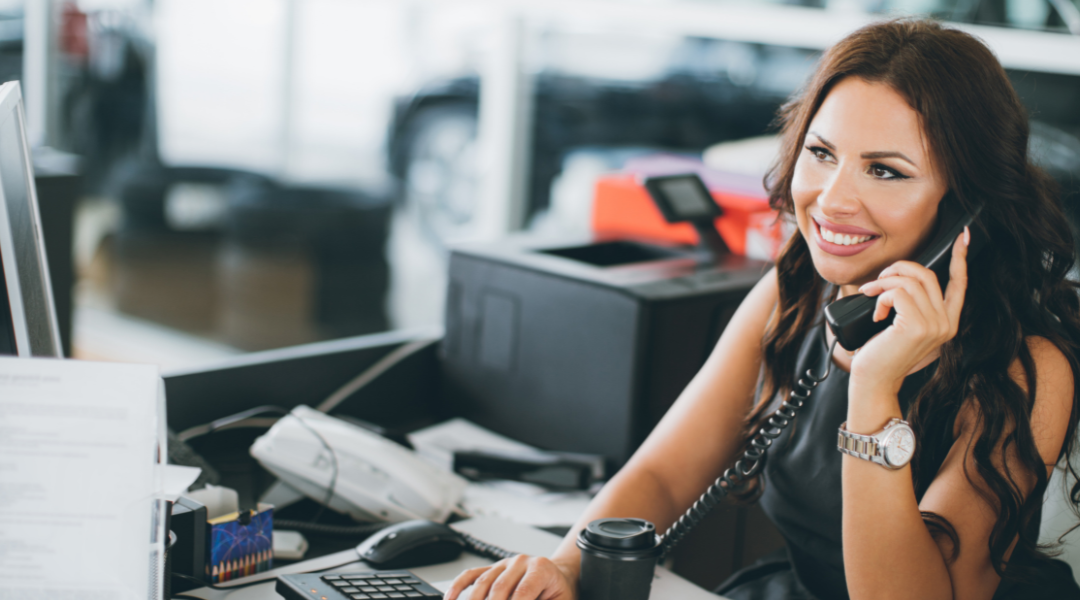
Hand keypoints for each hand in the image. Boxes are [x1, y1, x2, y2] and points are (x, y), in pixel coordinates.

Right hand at [443, 554, 577, 599]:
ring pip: (482, 583)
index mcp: (541, 569)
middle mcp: (521, 562)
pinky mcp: (492, 568)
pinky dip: (458, 588)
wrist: (560, 578)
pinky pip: (471, 576)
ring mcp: (504, 563)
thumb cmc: (561, 594)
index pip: (521, 594)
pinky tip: (451, 599)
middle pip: (498, 589)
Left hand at [851, 228, 968, 393]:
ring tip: (870, 295)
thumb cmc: (882, 352)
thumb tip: (899, 275)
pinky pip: (898, 292)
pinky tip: (876, 312)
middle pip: (927, 274)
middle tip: (876, 283)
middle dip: (897, 269)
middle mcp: (946, 324)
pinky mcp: (917, 327)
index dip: (961, 258)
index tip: (963, 236)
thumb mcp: (902, 324)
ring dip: (883, 282)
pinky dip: (881, 295)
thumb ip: (911, 304)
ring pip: (910, 280)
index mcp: (947, 322)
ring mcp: (934, 326)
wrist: (874, 381)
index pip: (960, 283)